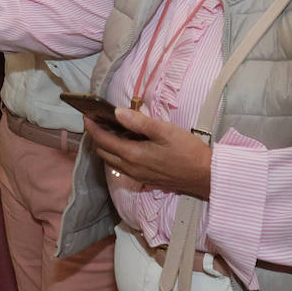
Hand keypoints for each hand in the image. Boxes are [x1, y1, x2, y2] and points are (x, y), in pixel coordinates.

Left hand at [84, 106, 212, 197]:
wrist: (205, 176)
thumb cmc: (187, 151)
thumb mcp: (165, 131)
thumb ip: (139, 122)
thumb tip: (117, 112)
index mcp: (132, 155)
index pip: (103, 140)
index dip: (92, 127)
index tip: (87, 114)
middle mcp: (130, 168)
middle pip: (103, 151)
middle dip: (97, 135)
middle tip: (98, 119)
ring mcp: (136, 175)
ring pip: (111, 160)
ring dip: (107, 145)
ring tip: (111, 128)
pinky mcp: (144, 178)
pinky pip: (122, 165)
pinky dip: (117, 153)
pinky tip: (127, 142)